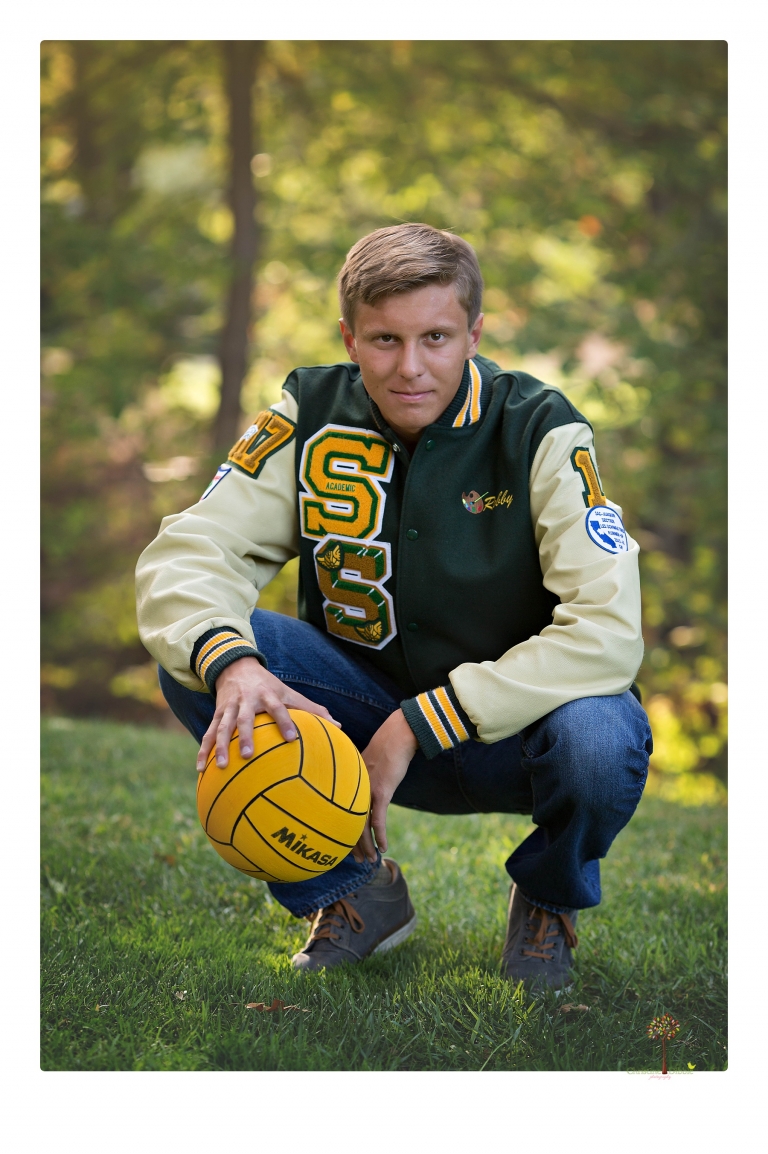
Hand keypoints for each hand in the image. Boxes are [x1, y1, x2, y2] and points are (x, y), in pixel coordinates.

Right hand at [197, 656, 339, 771]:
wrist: (235, 666)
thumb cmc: (268, 685)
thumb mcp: (289, 692)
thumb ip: (313, 709)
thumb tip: (339, 726)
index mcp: (267, 695)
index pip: (278, 708)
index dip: (284, 722)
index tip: (292, 739)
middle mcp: (247, 700)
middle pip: (245, 719)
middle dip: (246, 736)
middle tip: (248, 756)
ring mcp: (229, 707)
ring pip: (223, 727)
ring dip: (220, 746)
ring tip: (221, 766)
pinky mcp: (216, 714)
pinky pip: (209, 733)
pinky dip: (204, 750)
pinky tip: (200, 769)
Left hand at [353, 709, 417, 862]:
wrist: (399, 734)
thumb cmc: (386, 747)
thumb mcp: (368, 763)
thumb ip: (362, 777)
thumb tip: (362, 789)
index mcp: (348, 783)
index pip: (341, 812)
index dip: (343, 831)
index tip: (344, 846)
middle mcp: (354, 788)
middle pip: (348, 822)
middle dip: (353, 844)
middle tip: (356, 861)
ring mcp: (367, 790)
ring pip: (363, 825)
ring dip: (366, 845)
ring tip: (369, 860)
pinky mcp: (383, 790)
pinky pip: (379, 819)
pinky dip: (380, 835)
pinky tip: (383, 847)